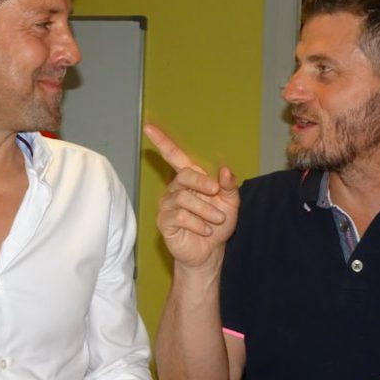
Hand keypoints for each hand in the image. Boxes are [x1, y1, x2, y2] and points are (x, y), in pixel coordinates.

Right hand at [145, 124, 239, 269]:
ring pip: (184, 198)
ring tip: (217, 220)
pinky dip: (198, 223)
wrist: (210, 252)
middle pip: (184, 175)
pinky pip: (180, 216)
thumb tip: (225, 170)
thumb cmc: (217, 224)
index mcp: (190, 179)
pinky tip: (206, 230)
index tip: (148, 127)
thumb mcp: (230, 203)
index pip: (173, 156)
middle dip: (203, 183)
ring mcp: (167, 205)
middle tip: (216, 192)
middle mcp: (175, 188)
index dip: (161, 141)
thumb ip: (229, 186)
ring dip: (206, 209)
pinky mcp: (164, 221)